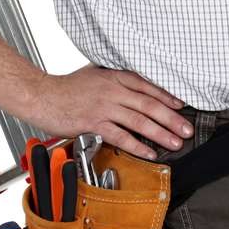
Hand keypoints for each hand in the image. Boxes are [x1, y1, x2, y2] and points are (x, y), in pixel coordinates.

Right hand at [27, 65, 192, 159]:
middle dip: (172, 119)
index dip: (169, 97)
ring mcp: (104, 107)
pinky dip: (137, 145)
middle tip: (187, 130)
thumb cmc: (67, 87)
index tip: (183, 106)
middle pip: (150, 105)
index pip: (149, 86)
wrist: (41, 95)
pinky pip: (121, 136)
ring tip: (174, 143)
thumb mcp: (97, 75)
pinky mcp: (94, 123)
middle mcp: (114, 91)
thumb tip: (136, 89)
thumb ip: (117, 81)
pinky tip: (149, 152)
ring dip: (160, 133)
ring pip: (139, 121)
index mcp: (116, 77)